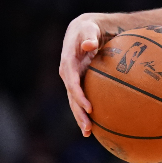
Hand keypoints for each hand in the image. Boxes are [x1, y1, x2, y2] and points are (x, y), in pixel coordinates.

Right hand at [59, 13, 110, 136]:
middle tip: (88, 128)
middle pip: (72, 97)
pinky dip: (84, 111)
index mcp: (68, 63)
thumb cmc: (88, 29)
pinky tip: (93, 125)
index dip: (79, 95)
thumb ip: (89, 38)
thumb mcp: (89, 30)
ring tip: (88, 133)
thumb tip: (89, 45)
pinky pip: (80, 99)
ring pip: (74, 102)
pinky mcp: (78, 82)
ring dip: (80, 117)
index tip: (89, 107)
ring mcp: (72, 79)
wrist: (82, 30)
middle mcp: (67, 74)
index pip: (72, 83)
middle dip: (79, 113)